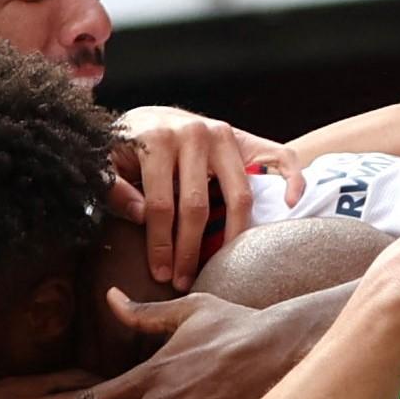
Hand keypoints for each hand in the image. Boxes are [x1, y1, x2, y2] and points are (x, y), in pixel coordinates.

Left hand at [108, 110, 281, 290]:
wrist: (147, 117)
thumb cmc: (127, 150)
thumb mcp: (108, 165)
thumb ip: (116, 189)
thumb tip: (143, 216)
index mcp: (157, 140)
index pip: (161, 205)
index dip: (160, 245)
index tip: (161, 275)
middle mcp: (194, 134)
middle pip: (198, 205)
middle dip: (190, 250)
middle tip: (186, 281)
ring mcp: (224, 134)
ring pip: (238, 194)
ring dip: (234, 235)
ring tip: (228, 264)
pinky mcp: (244, 137)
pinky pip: (280, 156)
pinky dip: (292, 179)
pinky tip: (290, 203)